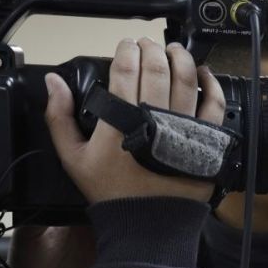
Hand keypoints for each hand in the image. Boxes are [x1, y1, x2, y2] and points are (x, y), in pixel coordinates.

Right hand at [44, 38, 224, 204]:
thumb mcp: (73, 157)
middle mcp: (154, 117)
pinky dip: (212, 84)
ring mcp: (183, 127)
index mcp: (121, 119)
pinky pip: (215, 105)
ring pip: (187, 79)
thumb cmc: (111, 190)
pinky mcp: (205, 140)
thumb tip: (52, 81)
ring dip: (181, 58)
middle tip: (147, 45)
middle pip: (157, 69)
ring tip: (174, 50)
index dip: (126, 51)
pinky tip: (205, 73)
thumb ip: (59, 116)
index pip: (125, 70)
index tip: (125, 45)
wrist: (147, 223)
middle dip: (152, 50)